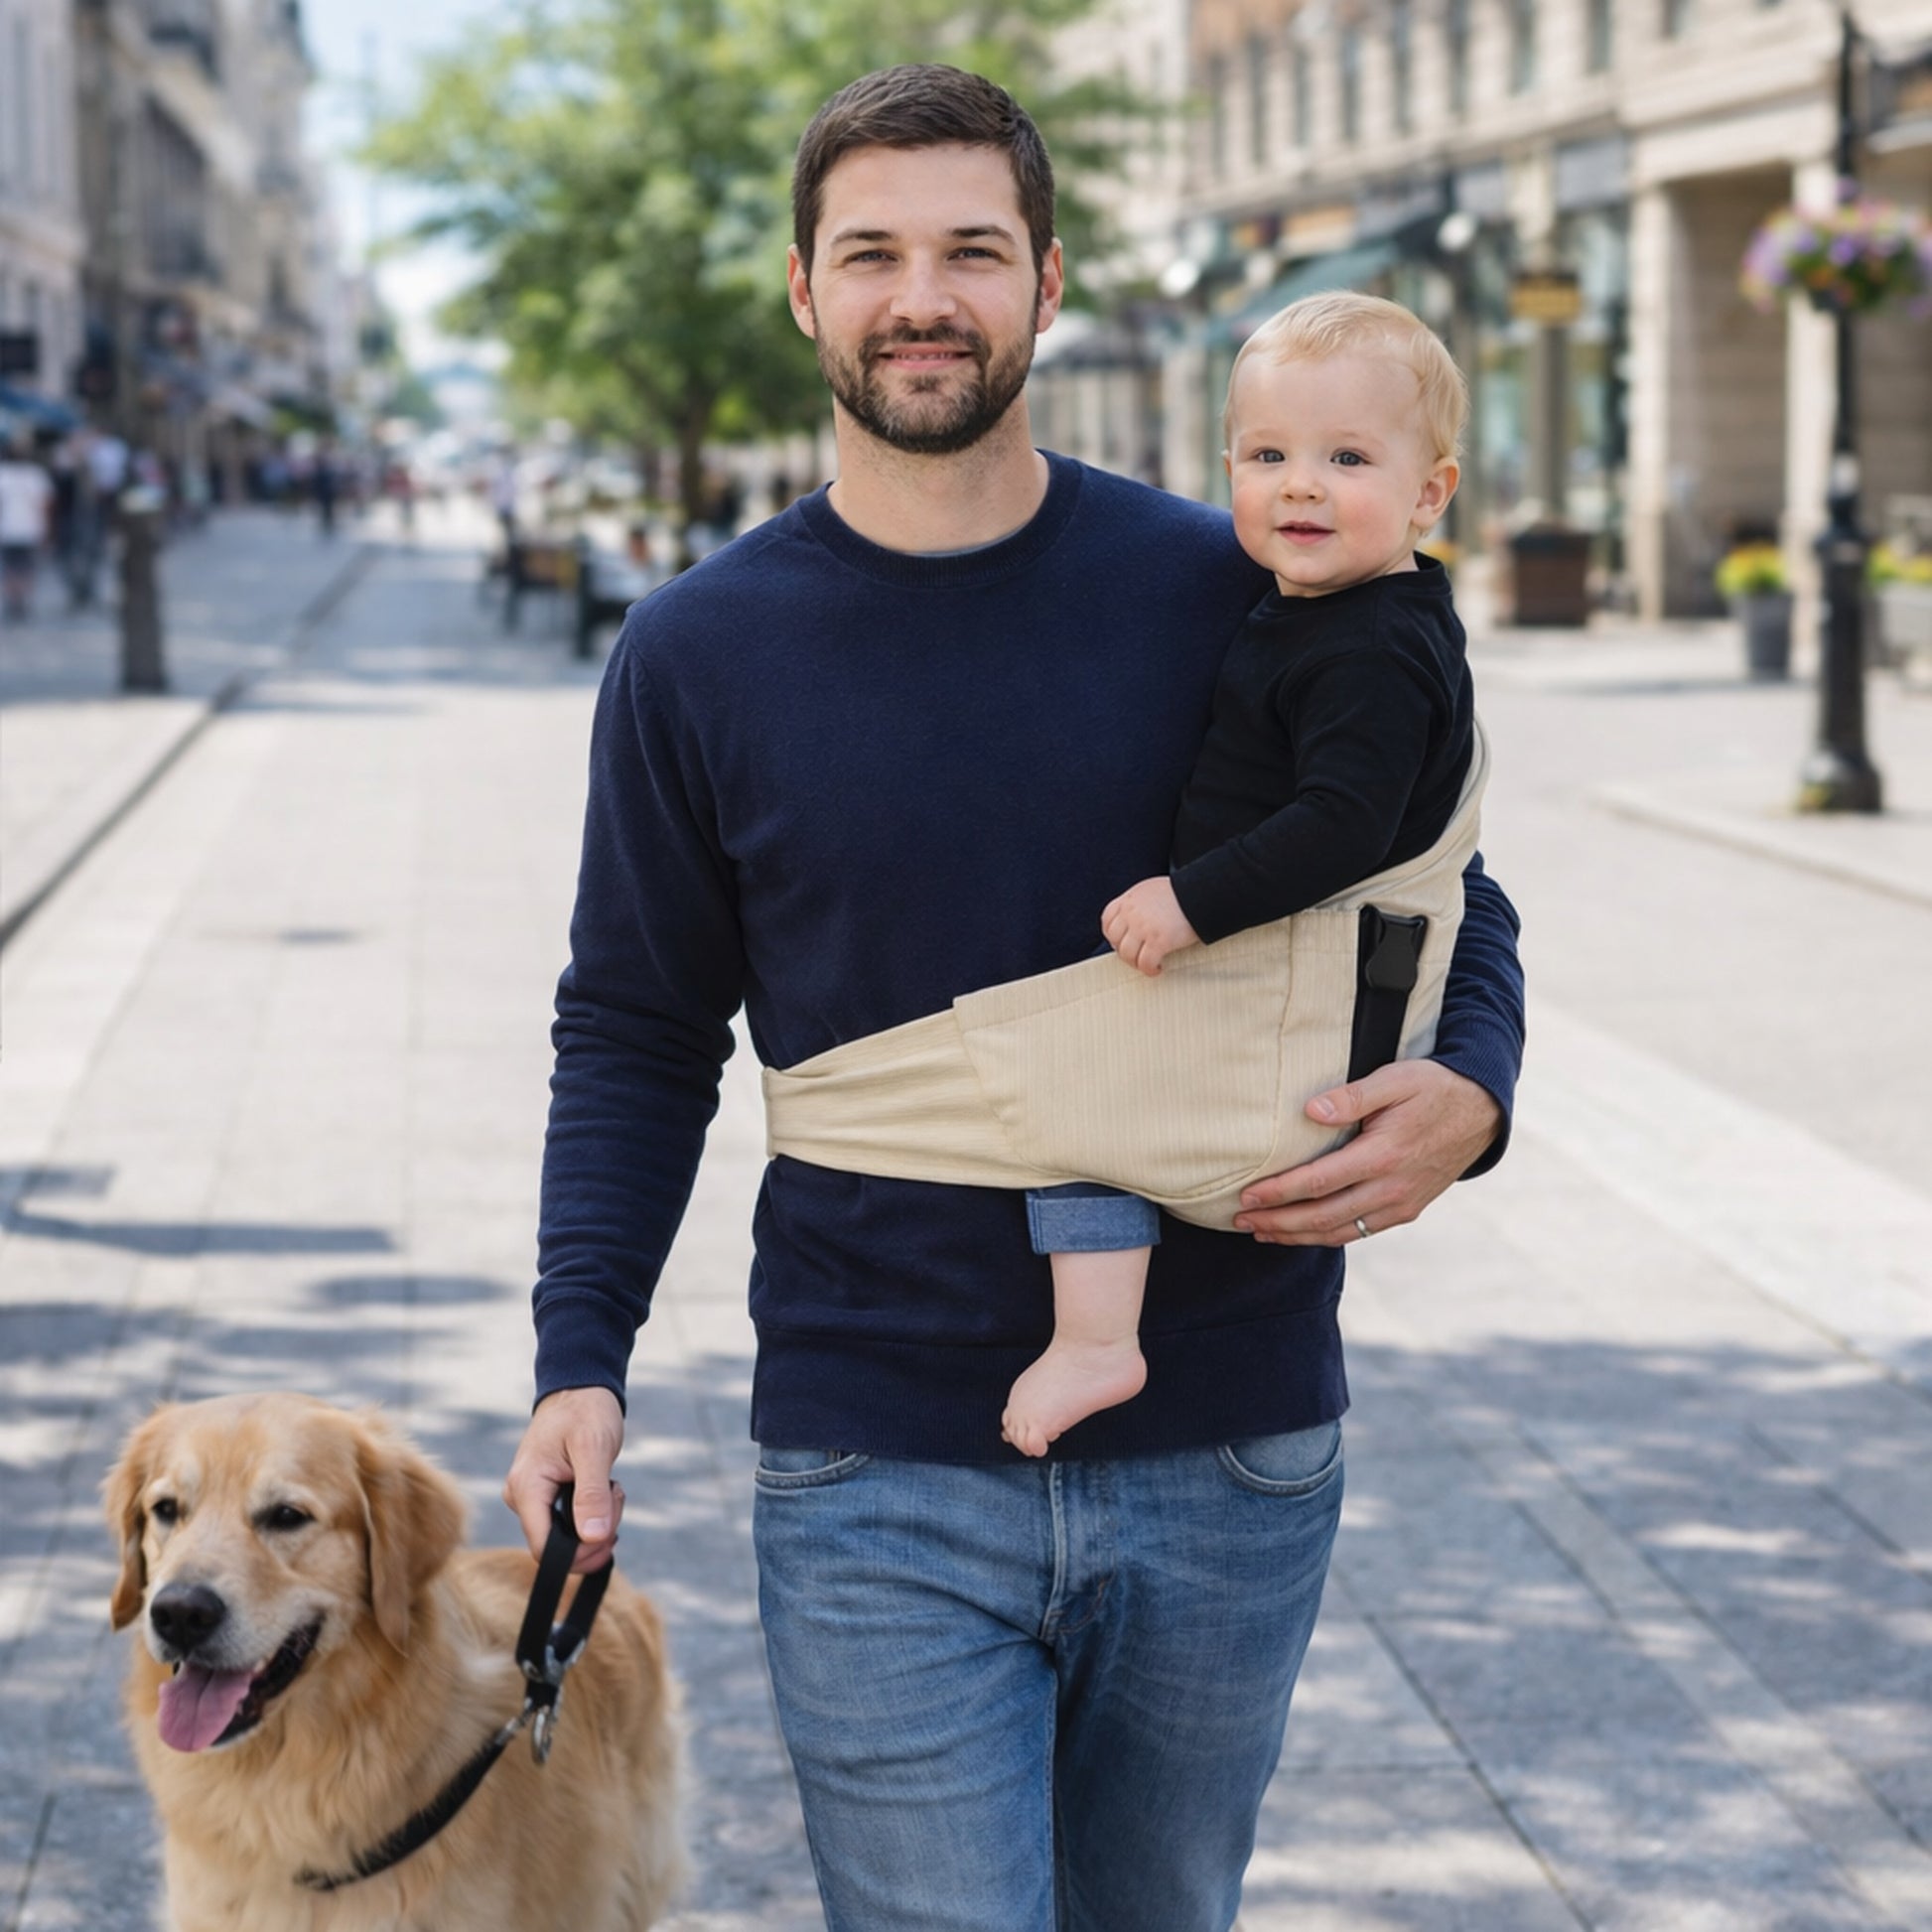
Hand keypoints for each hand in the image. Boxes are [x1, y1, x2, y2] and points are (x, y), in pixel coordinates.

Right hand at [503, 1386, 626, 1573]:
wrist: (581, 1388)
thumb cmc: (585, 1411)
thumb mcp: (593, 1449)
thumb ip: (592, 1495)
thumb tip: (593, 1538)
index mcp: (526, 1488)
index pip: (543, 1549)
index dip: (578, 1554)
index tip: (610, 1536)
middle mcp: (523, 1497)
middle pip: (558, 1545)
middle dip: (595, 1533)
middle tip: (615, 1497)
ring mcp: (533, 1498)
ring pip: (568, 1535)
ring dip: (598, 1520)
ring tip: (611, 1486)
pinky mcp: (546, 1496)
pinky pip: (570, 1522)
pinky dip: (593, 1512)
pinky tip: (604, 1488)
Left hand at [1101, 876, 1199, 976]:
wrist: (1199, 894)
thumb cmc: (1180, 893)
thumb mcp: (1150, 890)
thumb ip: (1137, 904)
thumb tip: (1131, 922)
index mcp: (1129, 900)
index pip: (1107, 920)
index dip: (1113, 936)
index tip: (1122, 942)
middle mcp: (1132, 913)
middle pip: (1115, 940)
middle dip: (1125, 952)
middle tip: (1137, 956)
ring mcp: (1143, 928)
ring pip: (1127, 955)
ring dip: (1136, 963)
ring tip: (1148, 964)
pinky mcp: (1158, 940)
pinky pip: (1145, 963)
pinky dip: (1150, 970)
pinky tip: (1158, 969)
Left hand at [1233, 1059, 1501, 1245]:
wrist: (1482, 1112)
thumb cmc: (1432, 1088)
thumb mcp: (1395, 1079)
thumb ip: (1352, 1096)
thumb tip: (1310, 1111)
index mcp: (1384, 1155)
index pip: (1319, 1181)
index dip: (1280, 1193)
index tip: (1248, 1196)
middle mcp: (1391, 1188)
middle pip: (1323, 1216)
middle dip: (1278, 1221)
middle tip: (1241, 1220)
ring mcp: (1401, 1204)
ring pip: (1340, 1231)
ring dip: (1297, 1235)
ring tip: (1262, 1232)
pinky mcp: (1407, 1210)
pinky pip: (1360, 1231)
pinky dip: (1327, 1236)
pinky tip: (1303, 1233)